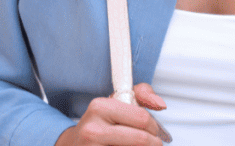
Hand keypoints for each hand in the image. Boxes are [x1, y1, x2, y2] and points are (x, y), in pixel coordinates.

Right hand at [55, 83, 169, 145]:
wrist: (75, 144)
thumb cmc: (101, 124)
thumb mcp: (118, 103)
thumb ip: (142, 94)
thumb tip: (159, 104)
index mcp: (99, 107)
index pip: (142, 118)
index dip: (155, 127)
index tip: (155, 132)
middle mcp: (93, 129)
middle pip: (142, 140)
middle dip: (154, 143)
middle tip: (153, 143)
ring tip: (136, 145)